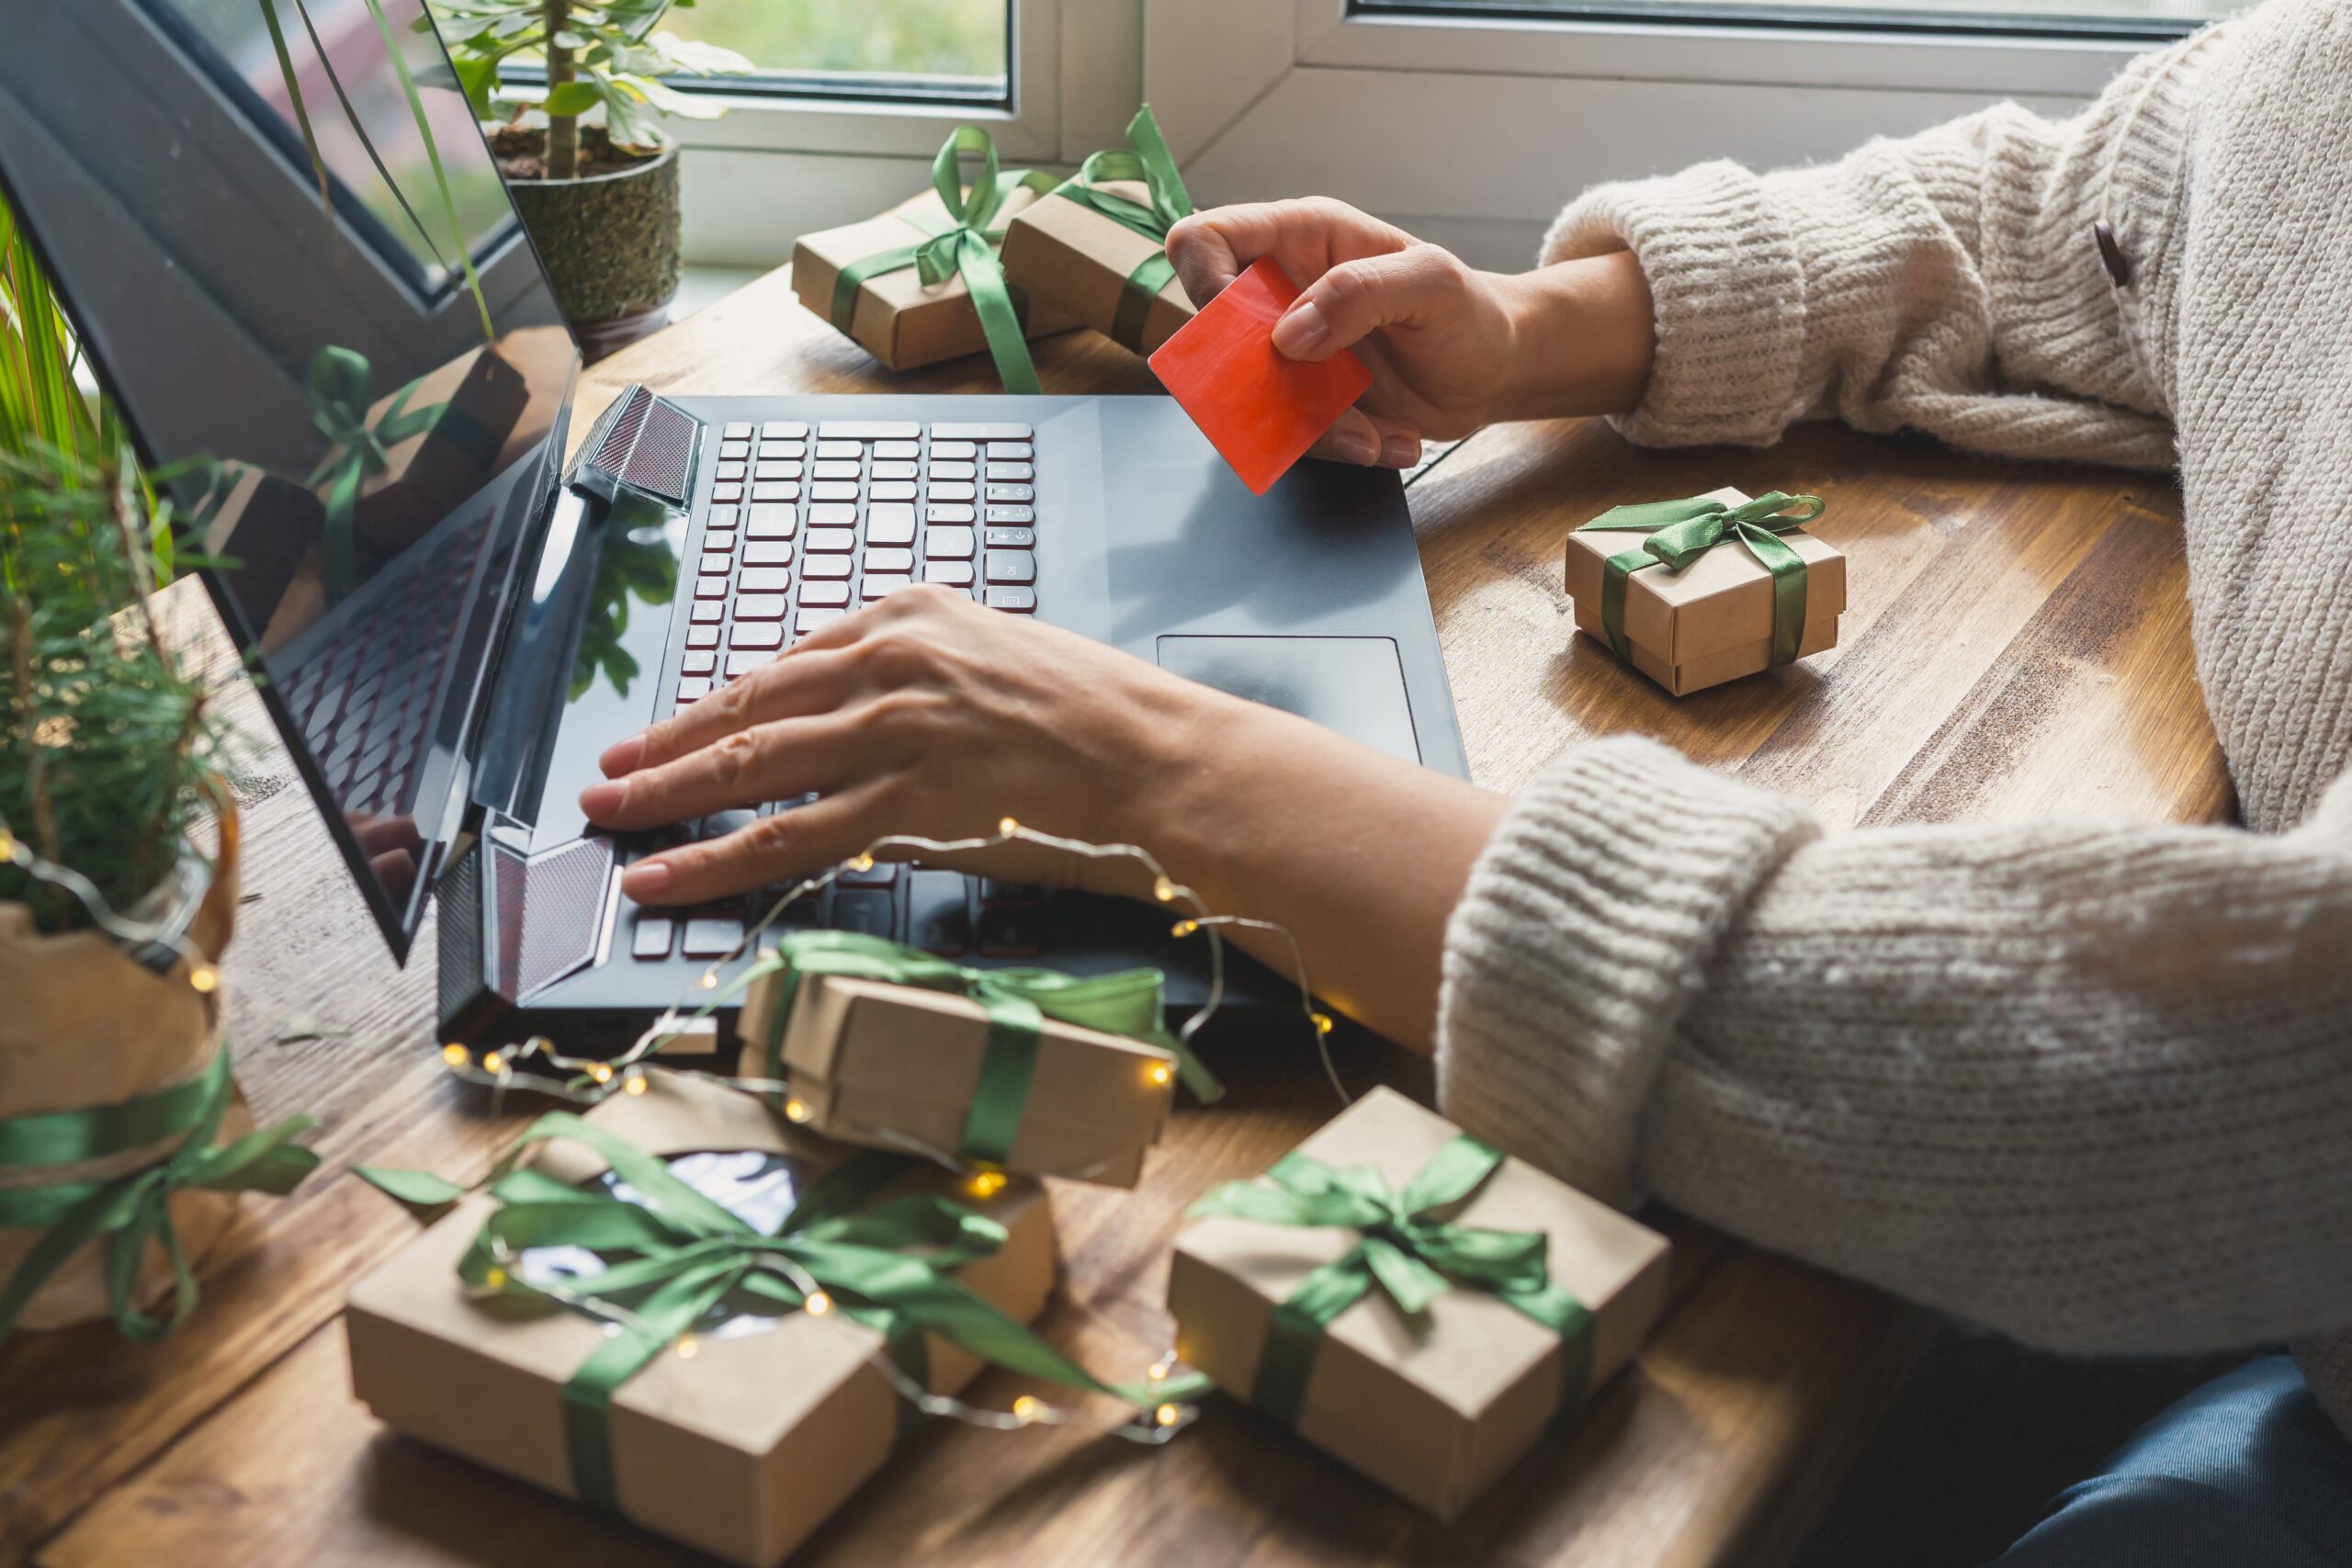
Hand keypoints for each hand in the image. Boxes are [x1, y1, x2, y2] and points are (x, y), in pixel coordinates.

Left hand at [578, 588, 1244, 905]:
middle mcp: (887, 661)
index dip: (714, 705)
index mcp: (908, 615)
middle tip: (606, 776)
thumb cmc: (1100, 715)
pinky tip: (662, 876)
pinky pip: (782, 837)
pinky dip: (709, 861)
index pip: (783, 664)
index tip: (672, 730)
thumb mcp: (999, 654)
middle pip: (747, 709)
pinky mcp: (903, 799)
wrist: (1161, 758)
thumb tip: (863, 713)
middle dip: (664, 748)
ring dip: (665, 800)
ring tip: (609, 822)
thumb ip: (923, 672)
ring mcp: (891, 731)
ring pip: (747, 770)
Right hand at [1165, 197, 1656, 467]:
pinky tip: (1391, 439)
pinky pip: (1289, 436)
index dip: (1200, 281)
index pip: (1206, 239)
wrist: (1496, 372)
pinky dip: (1339, 447)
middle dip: (1257, 381)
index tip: (1236, 332)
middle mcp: (1282, 293)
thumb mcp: (1432, 283)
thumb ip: (1360, 291)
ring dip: (1310, 428)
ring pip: (1249, 400)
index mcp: (1301, 237)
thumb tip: (1289, 333)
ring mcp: (1289, 355)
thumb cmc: (1470, 311)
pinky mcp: (1303, 404)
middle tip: (1317, 393)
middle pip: (1212, 335)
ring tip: (1375, 433)